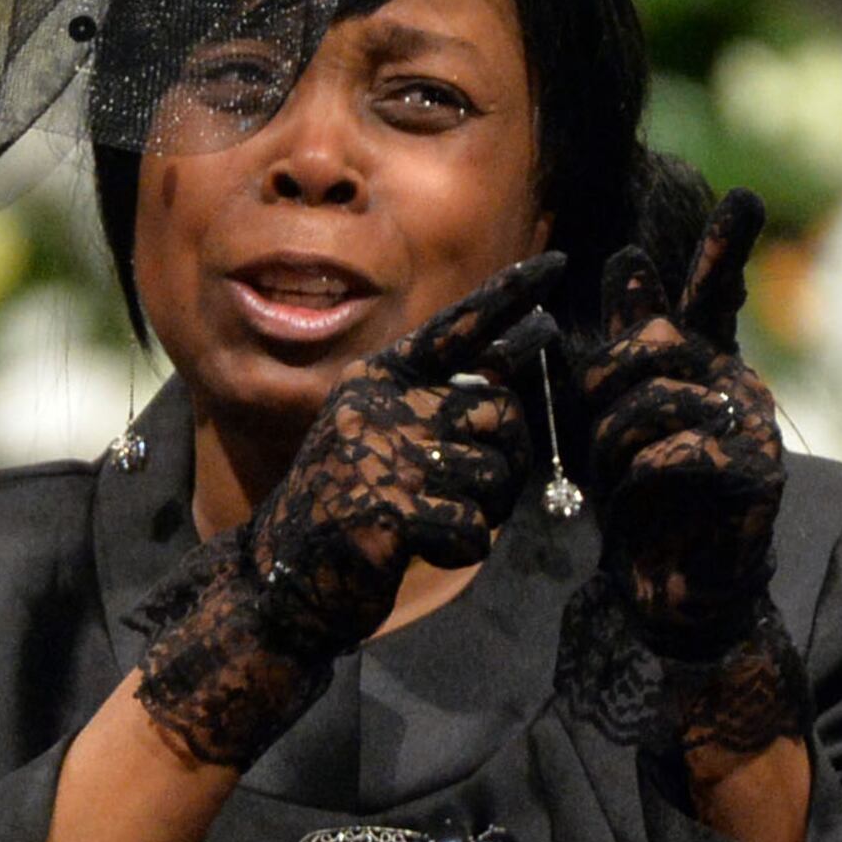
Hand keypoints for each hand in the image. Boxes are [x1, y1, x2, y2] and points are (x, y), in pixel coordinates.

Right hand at [134, 254, 561, 769]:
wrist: (282, 578)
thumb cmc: (348, 505)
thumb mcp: (383, 435)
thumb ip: (438, 401)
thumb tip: (513, 363)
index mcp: (379, 378)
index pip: (456, 327)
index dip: (510, 296)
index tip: (559, 263)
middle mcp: (381, 403)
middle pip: (499, 410)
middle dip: (507, 458)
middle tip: (475, 491)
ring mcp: (384, 453)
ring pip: (495, 473)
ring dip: (483, 510)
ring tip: (437, 520)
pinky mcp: (391, 509)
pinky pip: (475, 527)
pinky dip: (461, 548)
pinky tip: (420, 548)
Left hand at [580, 190, 785, 657]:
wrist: (669, 582)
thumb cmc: (640, 498)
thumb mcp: (611, 414)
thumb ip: (621, 349)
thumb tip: (628, 257)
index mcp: (704, 364)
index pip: (714, 294)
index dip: (725, 248)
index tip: (744, 197)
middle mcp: (736, 383)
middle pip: (652, 344)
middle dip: (600, 385)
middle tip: (592, 434)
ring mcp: (752, 427)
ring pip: (653, 398)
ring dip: (613, 442)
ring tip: (617, 476)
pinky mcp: (753, 474)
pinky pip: (670, 451)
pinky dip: (638, 476)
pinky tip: (644, 498)